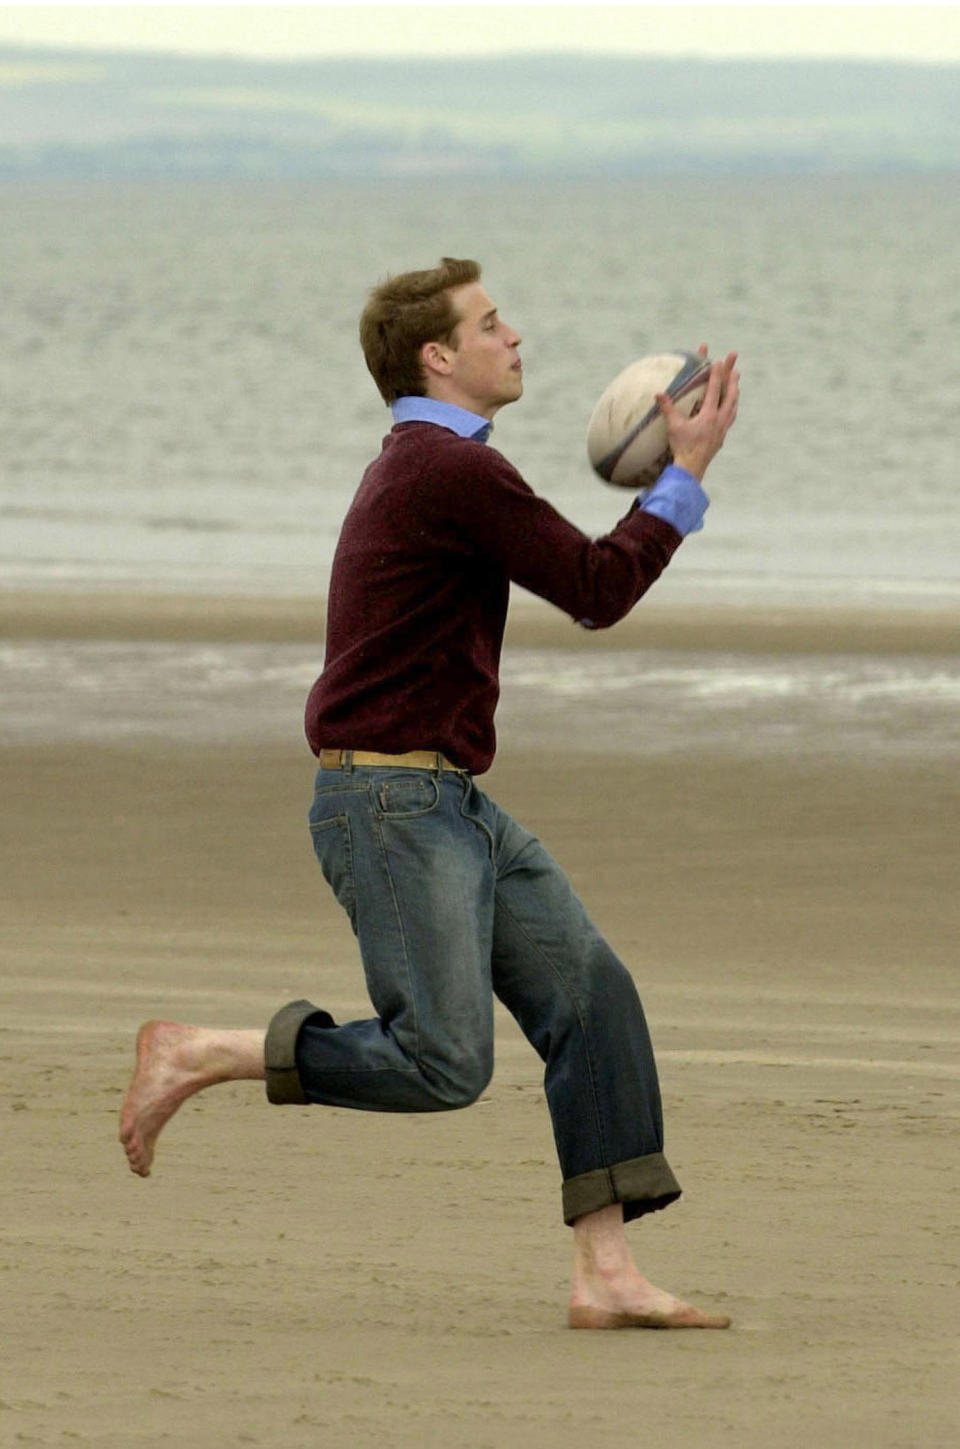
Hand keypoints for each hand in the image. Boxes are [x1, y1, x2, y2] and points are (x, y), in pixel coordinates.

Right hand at [657, 349, 739, 481]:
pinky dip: (731, 409)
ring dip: (735, 393)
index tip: (720, 361)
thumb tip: (658, 393)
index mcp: (709, 416)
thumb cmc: (682, 447)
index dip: (717, 374)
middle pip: (730, 395)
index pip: (714, 390)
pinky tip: (730, 409)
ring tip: (736, 384)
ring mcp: (722, 429)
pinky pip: (730, 418)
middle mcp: (720, 420)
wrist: (692, 469)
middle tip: (735, 366)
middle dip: (732, 379)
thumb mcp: (674, 427)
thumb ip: (667, 408)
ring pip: (733, 407)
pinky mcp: (721, 437)